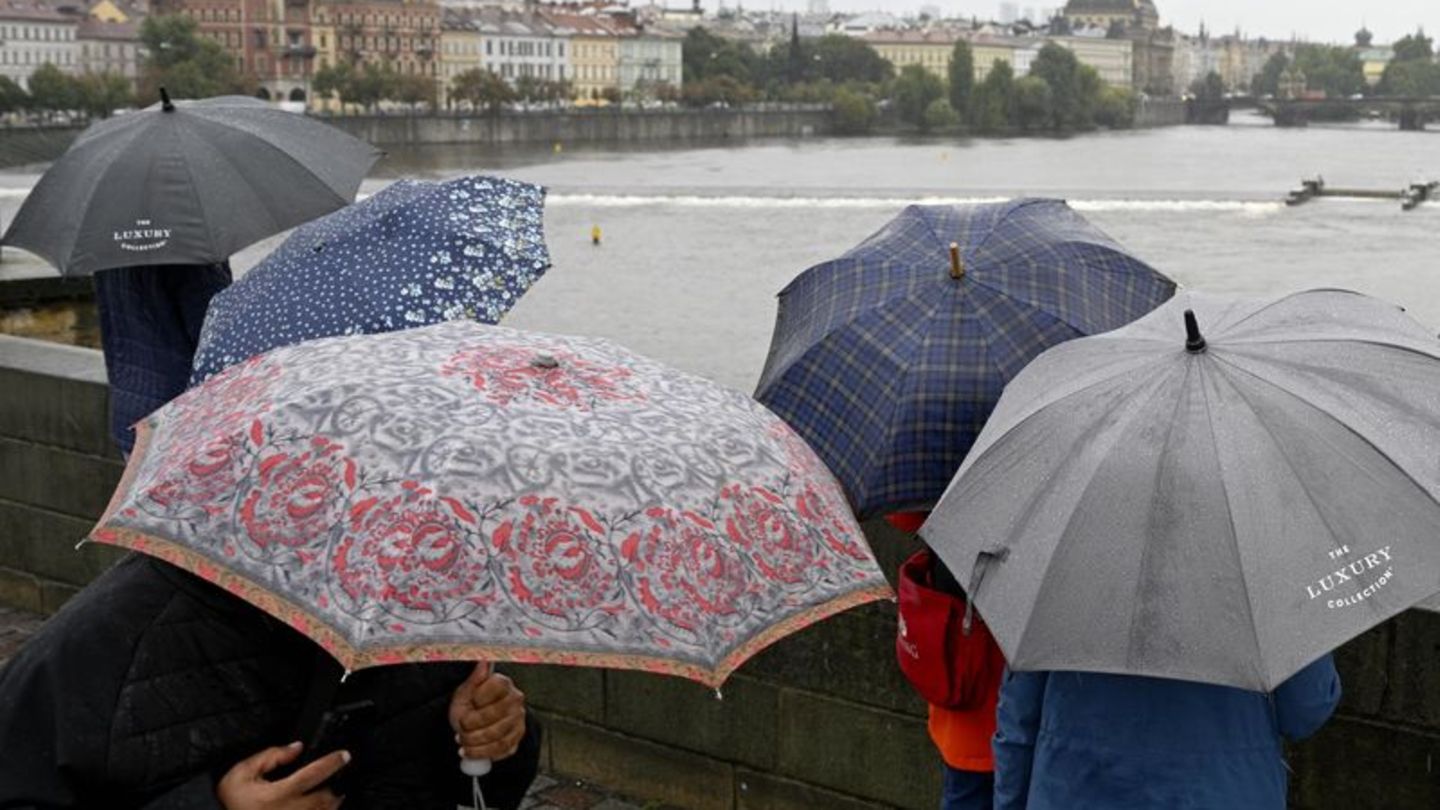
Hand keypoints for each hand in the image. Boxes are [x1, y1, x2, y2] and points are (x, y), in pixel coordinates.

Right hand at [216, 742, 347, 809]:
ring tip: (330, 789)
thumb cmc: (231, 802)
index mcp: (278, 795)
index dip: (332, 762)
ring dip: (333, 800)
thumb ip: (271, 756)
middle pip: (327, 797)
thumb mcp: (243, 773)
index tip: (344, 755)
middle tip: (338, 773)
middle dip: (335, 784)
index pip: (314, 774)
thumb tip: (297, 748)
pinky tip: (320, 804)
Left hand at [447, 662, 526, 761]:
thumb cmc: (469, 705)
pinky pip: (501, 750)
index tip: (466, 706)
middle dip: (473, 727)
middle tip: (460, 731)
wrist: (475, 724)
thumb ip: (474, 679)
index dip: (478, 699)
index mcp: (504, 684)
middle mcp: (515, 700)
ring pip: (498, 736)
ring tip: (462, 742)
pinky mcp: (516, 738)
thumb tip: (483, 662)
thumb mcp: (465, 692)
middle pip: (496, 716)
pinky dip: (483, 753)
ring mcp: (518, 720)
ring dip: (476, 743)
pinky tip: (470, 752)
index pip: (496, 687)